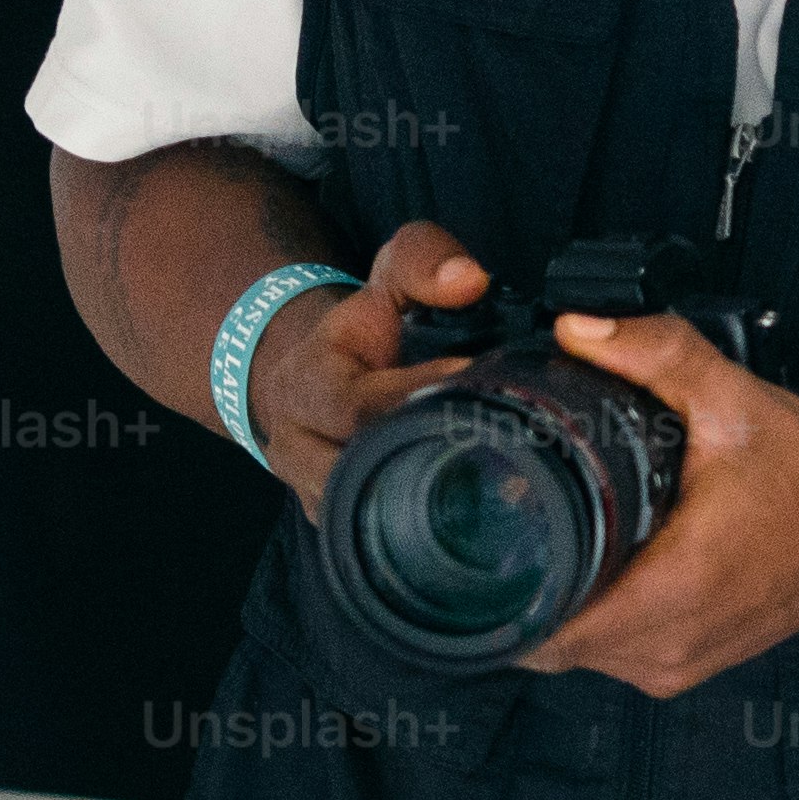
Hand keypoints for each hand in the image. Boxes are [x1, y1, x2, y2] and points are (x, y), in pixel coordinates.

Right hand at [250, 222, 498, 517]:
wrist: (318, 377)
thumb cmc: (363, 328)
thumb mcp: (387, 273)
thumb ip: (424, 260)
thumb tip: (468, 280)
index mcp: (305, 385)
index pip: (358, 404)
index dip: (415, 396)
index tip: (471, 381)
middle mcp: (297, 444)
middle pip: (357, 469)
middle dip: (426, 454)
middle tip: (501, 439)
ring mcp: (313, 490)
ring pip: (364, 513)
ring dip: (426, 501)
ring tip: (498, 480)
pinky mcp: (336, 521)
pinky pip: (373, 539)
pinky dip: (421, 530)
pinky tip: (477, 519)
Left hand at [508, 308, 798, 699]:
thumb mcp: (739, 406)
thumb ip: (659, 357)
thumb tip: (577, 328)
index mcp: (675, 588)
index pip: (536, 620)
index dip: (491, 584)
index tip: (478, 535)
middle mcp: (666, 644)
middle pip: (538, 636)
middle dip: (513, 582)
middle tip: (509, 520)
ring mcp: (672, 666)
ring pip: (565, 651)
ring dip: (549, 603)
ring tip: (551, 541)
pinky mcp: (678, 669)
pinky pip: (601, 655)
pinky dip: (587, 617)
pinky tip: (594, 570)